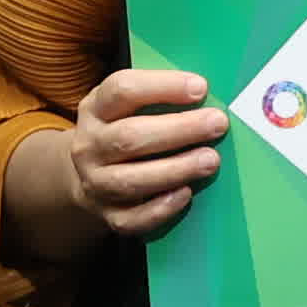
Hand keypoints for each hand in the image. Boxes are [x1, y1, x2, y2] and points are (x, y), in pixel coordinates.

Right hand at [59, 64, 228, 239]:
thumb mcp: (127, 106)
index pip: (122, 90)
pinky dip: (161, 208)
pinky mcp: (107, 215)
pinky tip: (186, 194)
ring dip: (175, 169)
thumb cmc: (122, 129)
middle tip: (217, 124)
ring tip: (211, 160)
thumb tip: (206, 93)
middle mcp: (89, 146)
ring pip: (131, 180)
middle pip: (129, 137)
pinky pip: (132, 218)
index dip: (163, 87)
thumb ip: (159, 97)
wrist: (89, 173)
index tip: (201, 87)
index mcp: (95, 109)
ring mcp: (95, 183)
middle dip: (179, 130)